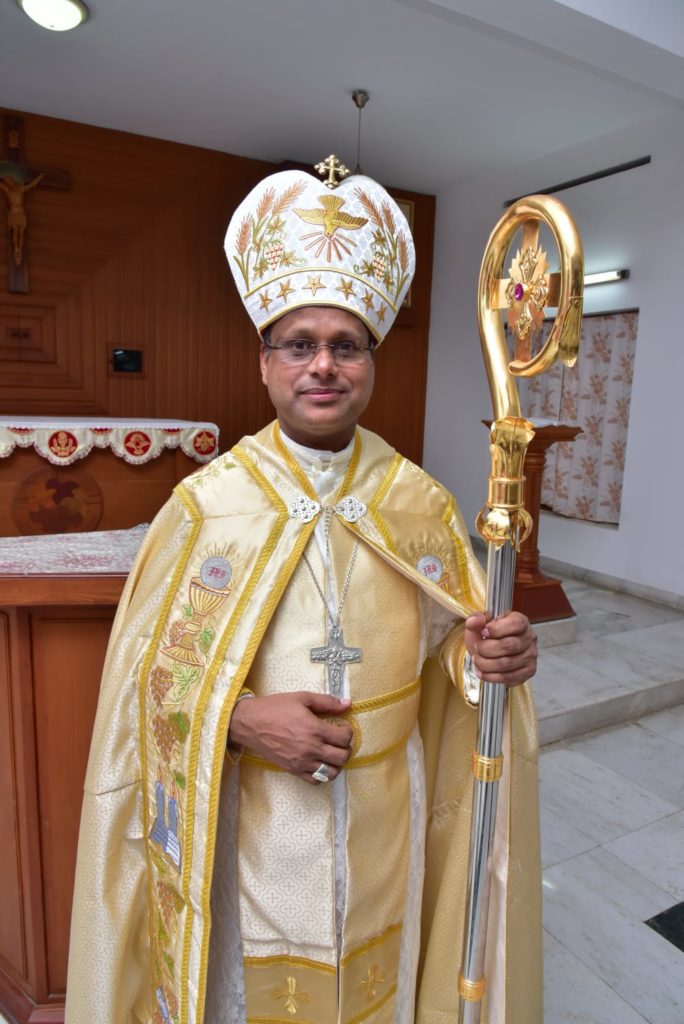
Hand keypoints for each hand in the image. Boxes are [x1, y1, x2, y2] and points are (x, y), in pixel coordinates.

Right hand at [228, 691, 353, 784]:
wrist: (250, 723)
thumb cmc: (275, 708)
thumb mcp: (302, 698)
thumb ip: (326, 701)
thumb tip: (347, 703)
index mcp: (314, 729)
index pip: (344, 738)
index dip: (348, 732)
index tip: (341, 727)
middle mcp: (310, 748)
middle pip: (342, 757)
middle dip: (346, 748)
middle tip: (339, 741)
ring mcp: (302, 762)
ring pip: (332, 773)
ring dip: (336, 764)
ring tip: (331, 753)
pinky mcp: (293, 770)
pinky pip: (315, 780)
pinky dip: (322, 774)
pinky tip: (319, 762)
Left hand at [464, 611, 536, 686]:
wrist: (491, 651)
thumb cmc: (489, 635)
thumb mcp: (481, 623)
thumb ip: (476, 619)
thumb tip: (474, 622)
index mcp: (521, 621)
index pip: (516, 624)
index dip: (497, 629)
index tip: (483, 632)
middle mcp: (529, 638)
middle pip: (509, 646)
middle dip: (486, 649)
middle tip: (476, 648)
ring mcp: (531, 656)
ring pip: (507, 663)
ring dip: (486, 664)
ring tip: (476, 660)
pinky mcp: (528, 671)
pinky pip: (509, 677)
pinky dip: (491, 676)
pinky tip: (482, 672)